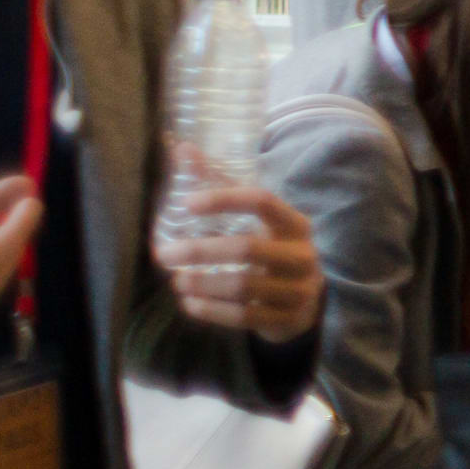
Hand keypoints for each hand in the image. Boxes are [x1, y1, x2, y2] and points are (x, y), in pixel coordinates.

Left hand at [155, 187, 325, 343]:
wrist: (306, 300)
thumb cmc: (272, 249)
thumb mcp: (258, 220)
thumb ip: (221, 185)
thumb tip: (182, 148)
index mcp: (295, 224)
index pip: (262, 202)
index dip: (224, 200)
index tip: (185, 203)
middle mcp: (302, 256)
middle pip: (247, 249)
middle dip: (199, 251)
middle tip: (163, 253)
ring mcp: (297, 290)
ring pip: (243, 287)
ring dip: (202, 283)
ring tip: (175, 280)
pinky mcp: (286, 319)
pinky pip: (244, 317)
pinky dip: (211, 310)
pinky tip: (189, 303)